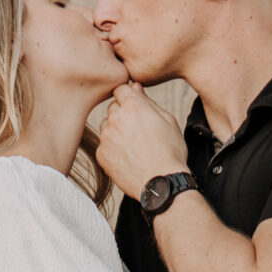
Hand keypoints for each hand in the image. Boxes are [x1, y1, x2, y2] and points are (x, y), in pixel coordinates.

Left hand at [95, 83, 190, 199]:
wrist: (161, 183)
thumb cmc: (170, 152)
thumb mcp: (168, 121)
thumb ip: (148, 101)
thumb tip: (135, 88)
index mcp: (134, 106)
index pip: (121, 89)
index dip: (129, 97)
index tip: (135, 107)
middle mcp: (116, 118)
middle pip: (113, 107)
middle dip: (123, 114)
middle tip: (139, 130)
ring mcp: (106, 137)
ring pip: (107, 126)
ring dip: (116, 131)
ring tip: (134, 146)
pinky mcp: (101, 154)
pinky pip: (104, 144)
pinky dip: (112, 148)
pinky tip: (128, 157)